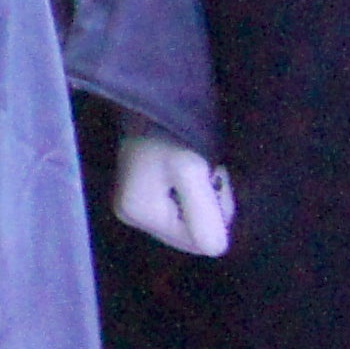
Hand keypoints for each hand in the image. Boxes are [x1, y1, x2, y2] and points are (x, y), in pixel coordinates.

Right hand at [113, 130, 235, 256]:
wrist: (151, 98)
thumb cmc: (170, 131)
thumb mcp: (193, 171)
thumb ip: (205, 215)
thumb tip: (216, 250)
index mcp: (141, 215)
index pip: (198, 242)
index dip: (216, 214)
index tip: (213, 178)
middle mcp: (133, 217)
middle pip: (192, 234)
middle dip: (210, 208)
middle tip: (210, 172)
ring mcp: (135, 207)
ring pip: (188, 223)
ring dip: (204, 200)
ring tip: (201, 169)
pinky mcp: (141, 195)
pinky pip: (179, 211)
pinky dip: (193, 196)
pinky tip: (191, 174)